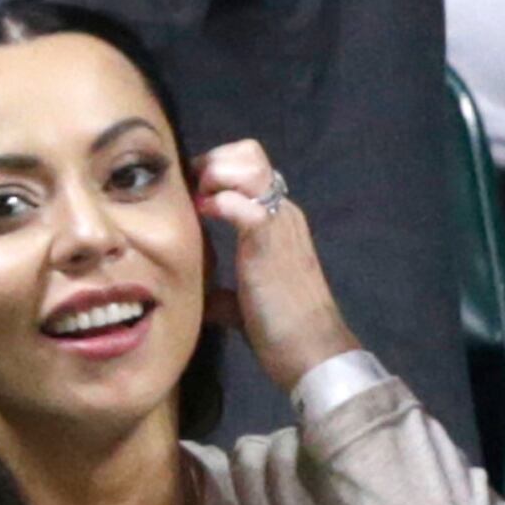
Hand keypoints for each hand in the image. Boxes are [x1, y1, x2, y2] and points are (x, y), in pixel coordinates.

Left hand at [191, 138, 366, 392]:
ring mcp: (279, 223)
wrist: (312, 352)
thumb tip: (202, 299)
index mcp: (279, 222)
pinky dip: (218, 202)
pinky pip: (243, 202)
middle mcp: (282, 213)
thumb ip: (225, 293)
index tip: (192, 193)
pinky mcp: (268, 241)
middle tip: (193, 191)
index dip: (217, 169)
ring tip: (200, 201)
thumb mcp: (247, 305)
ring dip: (216, 174)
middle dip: (213, 161)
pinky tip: (204, 217)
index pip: (250, 167)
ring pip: (249, 164)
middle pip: (250, 152)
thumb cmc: (282, 333)